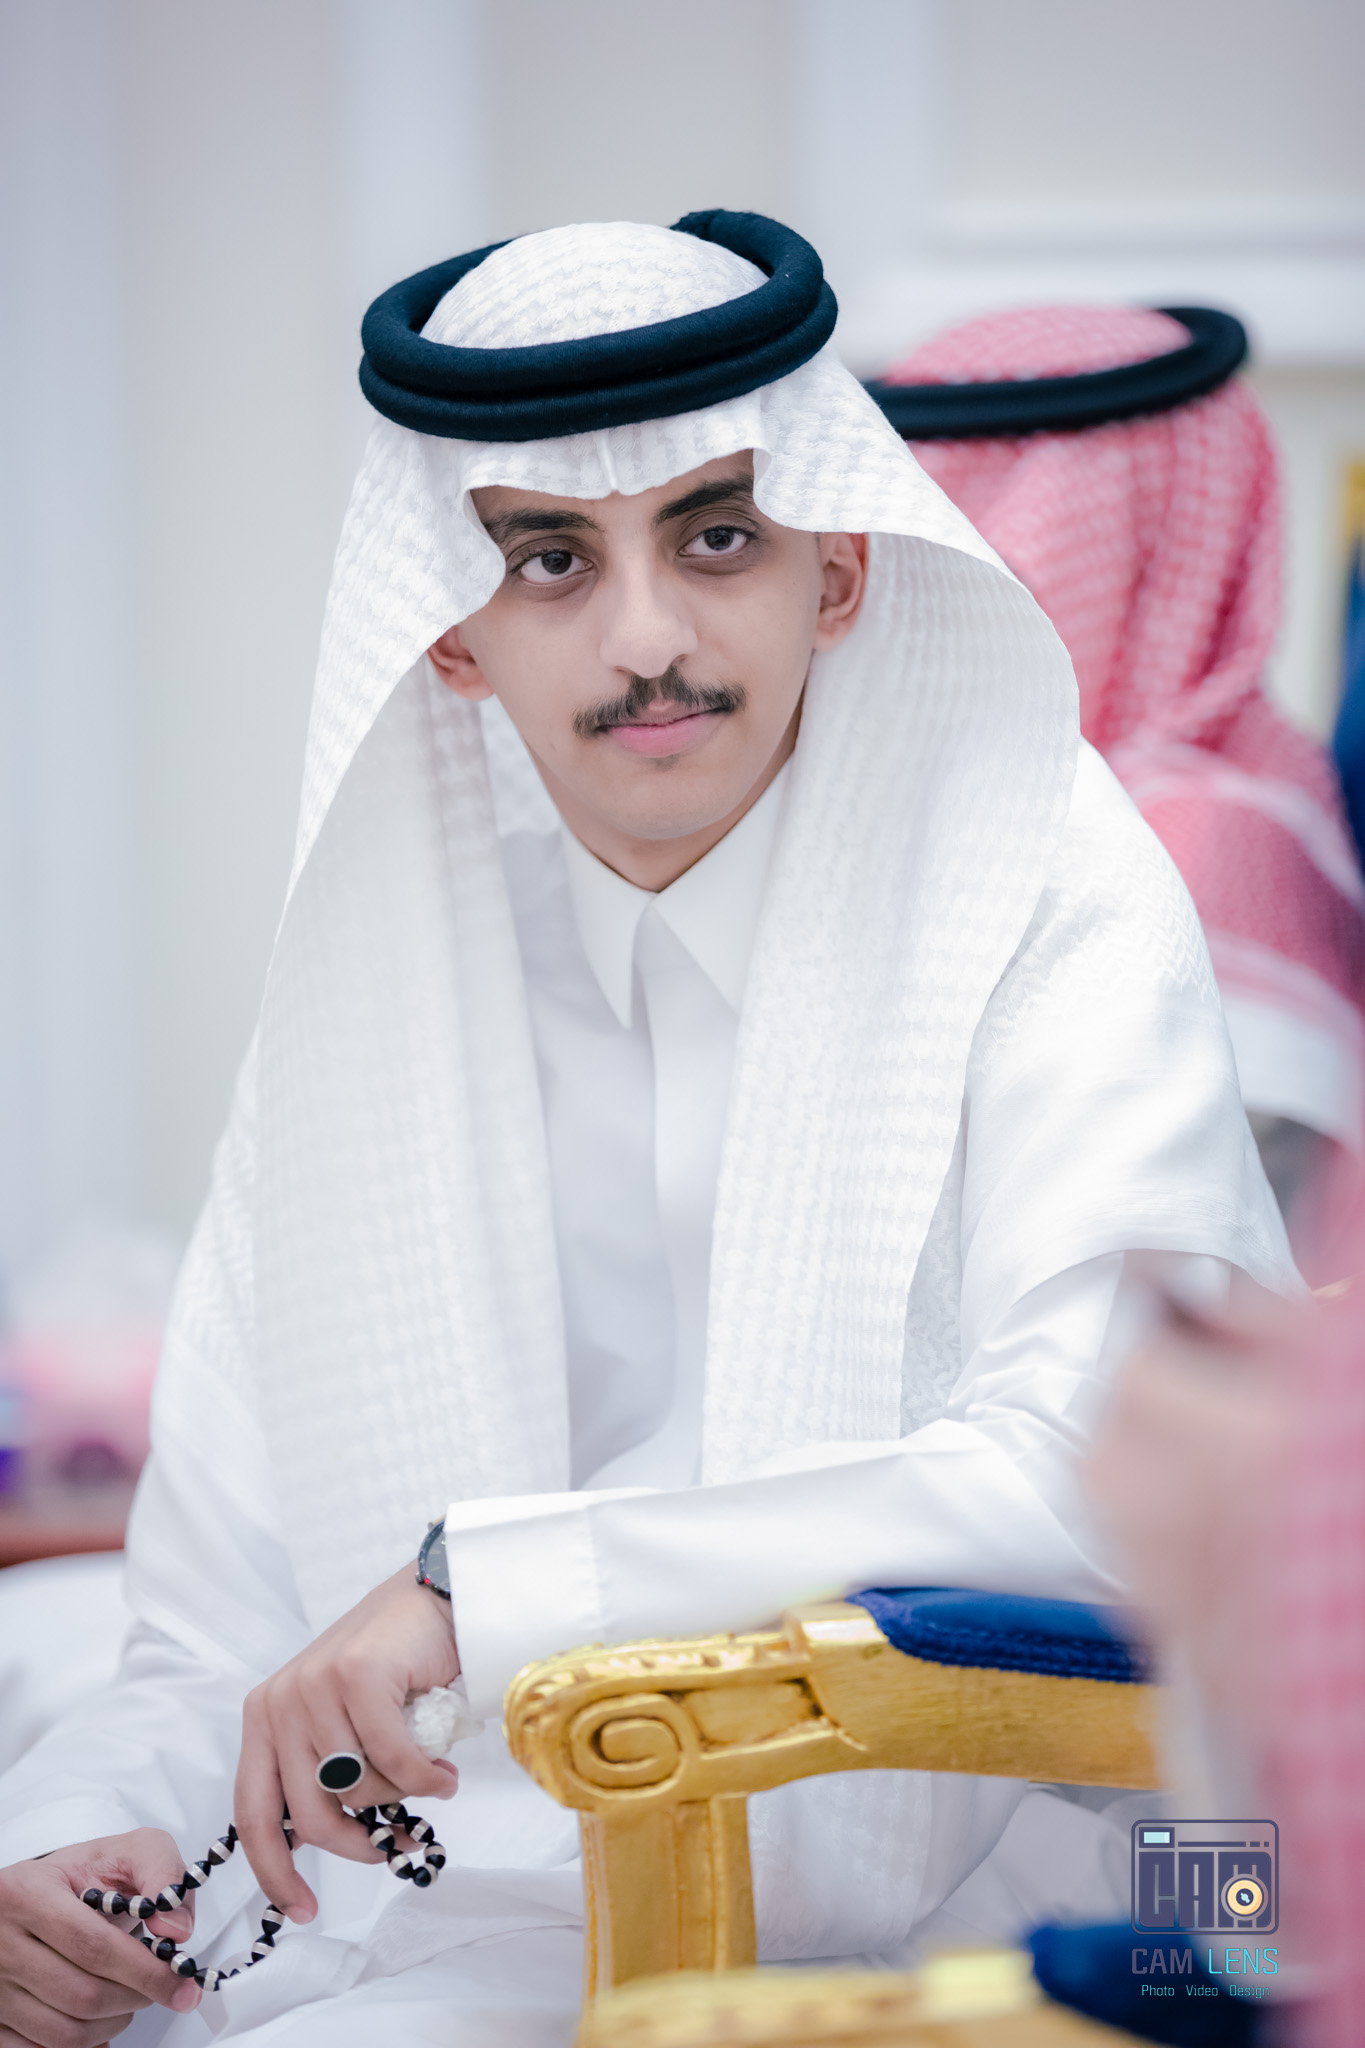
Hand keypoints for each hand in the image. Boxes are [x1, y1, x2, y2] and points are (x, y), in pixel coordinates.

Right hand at [0, 1829, 200, 2047]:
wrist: (36, 1897)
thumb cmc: (79, 1878)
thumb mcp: (125, 1851)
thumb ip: (162, 1873)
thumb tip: (176, 1928)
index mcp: (26, 1893)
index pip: (93, 1946)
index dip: (145, 1970)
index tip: (180, 1984)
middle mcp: (0, 1942)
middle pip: (81, 1994)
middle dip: (134, 1996)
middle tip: (160, 1987)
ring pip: (63, 2032)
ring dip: (111, 2023)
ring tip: (128, 1998)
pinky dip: (81, 2043)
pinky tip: (97, 2018)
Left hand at [235, 1563, 459, 1923]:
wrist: (430, 1598)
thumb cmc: (391, 1667)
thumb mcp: (338, 1723)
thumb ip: (320, 1772)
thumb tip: (323, 1842)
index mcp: (264, 1717)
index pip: (252, 1813)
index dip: (273, 1870)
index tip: (301, 1909)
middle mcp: (279, 1702)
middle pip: (309, 1815)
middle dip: (356, 1842)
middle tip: (394, 1842)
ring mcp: (316, 1686)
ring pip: (357, 1789)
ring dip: (402, 1797)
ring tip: (429, 1775)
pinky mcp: (358, 1676)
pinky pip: (393, 1760)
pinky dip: (425, 1777)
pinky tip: (444, 1772)